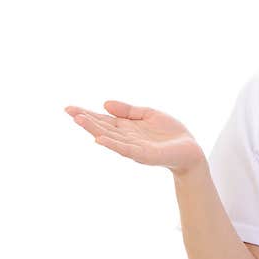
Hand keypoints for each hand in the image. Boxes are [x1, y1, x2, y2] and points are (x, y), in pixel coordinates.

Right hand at [65, 101, 204, 174]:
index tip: (69, 108)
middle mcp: (126, 138)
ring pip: (110, 137)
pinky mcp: (144, 155)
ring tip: (79, 120)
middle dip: (86, 120)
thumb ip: (128, 110)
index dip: (87, 114)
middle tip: (69, 111)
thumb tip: (105, 103)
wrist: (189, 150)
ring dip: (94, 129)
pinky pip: (125, 149)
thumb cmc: (170, 133)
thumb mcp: (148, 114)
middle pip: (102, 127)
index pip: (103, 120)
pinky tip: (99, 139)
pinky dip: (112, 144)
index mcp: (126, 127)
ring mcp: (133, 147)